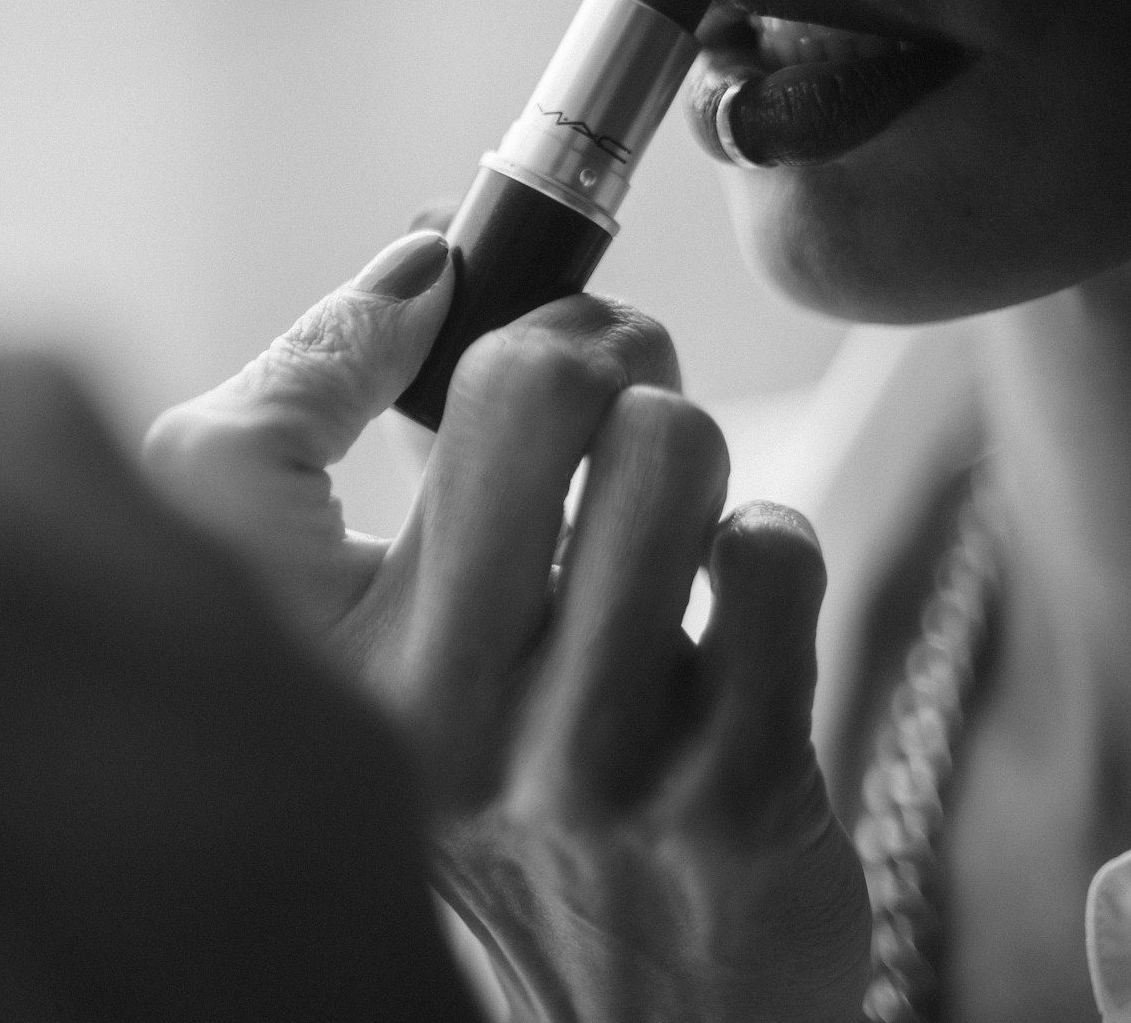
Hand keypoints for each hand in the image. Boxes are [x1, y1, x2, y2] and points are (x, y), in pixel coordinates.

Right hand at [146, 230, 870, 1021]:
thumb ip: (405, 521)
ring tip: (673, 507)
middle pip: (551, 391)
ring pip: (677, 454)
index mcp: (357, 675)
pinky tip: (730, 618)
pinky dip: (762, 558)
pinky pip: (773, 561)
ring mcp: (600, 762)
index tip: (552, 333)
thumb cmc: (487, 841)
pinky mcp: (735, 798)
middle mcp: (458, 715)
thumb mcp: (386, 699)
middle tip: (625, 379)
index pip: (423, 413)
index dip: (518, 322)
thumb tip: (433, 288)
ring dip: (689, 452)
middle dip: (609, 354)